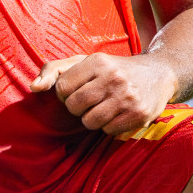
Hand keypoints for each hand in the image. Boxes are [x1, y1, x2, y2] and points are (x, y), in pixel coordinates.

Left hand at [30, 53, 176, 135]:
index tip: (77, 89)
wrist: (158, 73)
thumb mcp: (85, 61)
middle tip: (89, 101)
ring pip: (90, 122)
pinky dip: (108, 125)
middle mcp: (113, 77)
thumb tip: (33, 88)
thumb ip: (54, 70)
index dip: (65, 93)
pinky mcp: (138, 114)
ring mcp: (127, 97)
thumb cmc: (112, 68)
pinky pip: (108, 131)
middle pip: (74, 106)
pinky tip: (117, 113)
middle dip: (77, 108)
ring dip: (92, 119)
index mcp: (97, 61)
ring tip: (102, 107)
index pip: (62, 88)